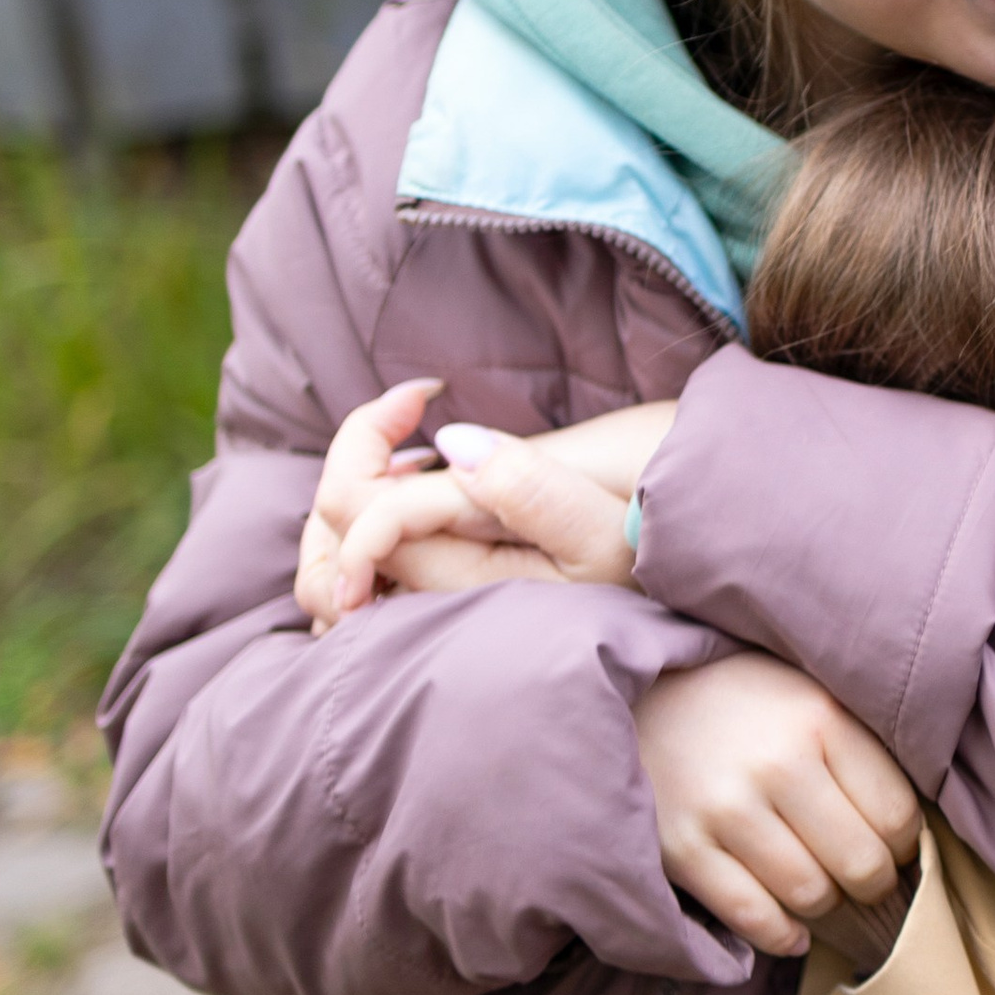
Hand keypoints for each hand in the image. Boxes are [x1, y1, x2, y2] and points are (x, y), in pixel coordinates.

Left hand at [295, 398, 675, 625]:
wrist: (665, 585)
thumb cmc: (640, 560)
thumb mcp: (600, 529)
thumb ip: (526, 489)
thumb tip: (449, 445)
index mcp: (462, 585)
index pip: (362, 519)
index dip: (366, 440)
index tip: (425, 391)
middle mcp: (432, 603)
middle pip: (329, 543)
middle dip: (348, 459)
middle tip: (405, 408)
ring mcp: (431, 600)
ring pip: (336, 558)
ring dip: (355, 486)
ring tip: (410, 442)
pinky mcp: (443, 588)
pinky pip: (370, 563)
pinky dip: (371, 512)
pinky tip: (420, 474)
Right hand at [634, 651, 921, 959]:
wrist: (640, 694)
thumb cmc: (743, 701)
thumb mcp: (809, 696)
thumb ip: (859, 750)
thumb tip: (910, 832)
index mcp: (820, 719)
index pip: (898, 816)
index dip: (903, 845)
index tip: (890, 847)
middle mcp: (777, 764)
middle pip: (861, 864)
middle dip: (871, 884)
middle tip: (860, 879)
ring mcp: (725, 809)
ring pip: (811, 895)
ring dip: (824, 904)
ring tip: (818, 887)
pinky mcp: (682, 848)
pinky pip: (752, 916)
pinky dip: (781, 934)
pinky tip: (791, 927)